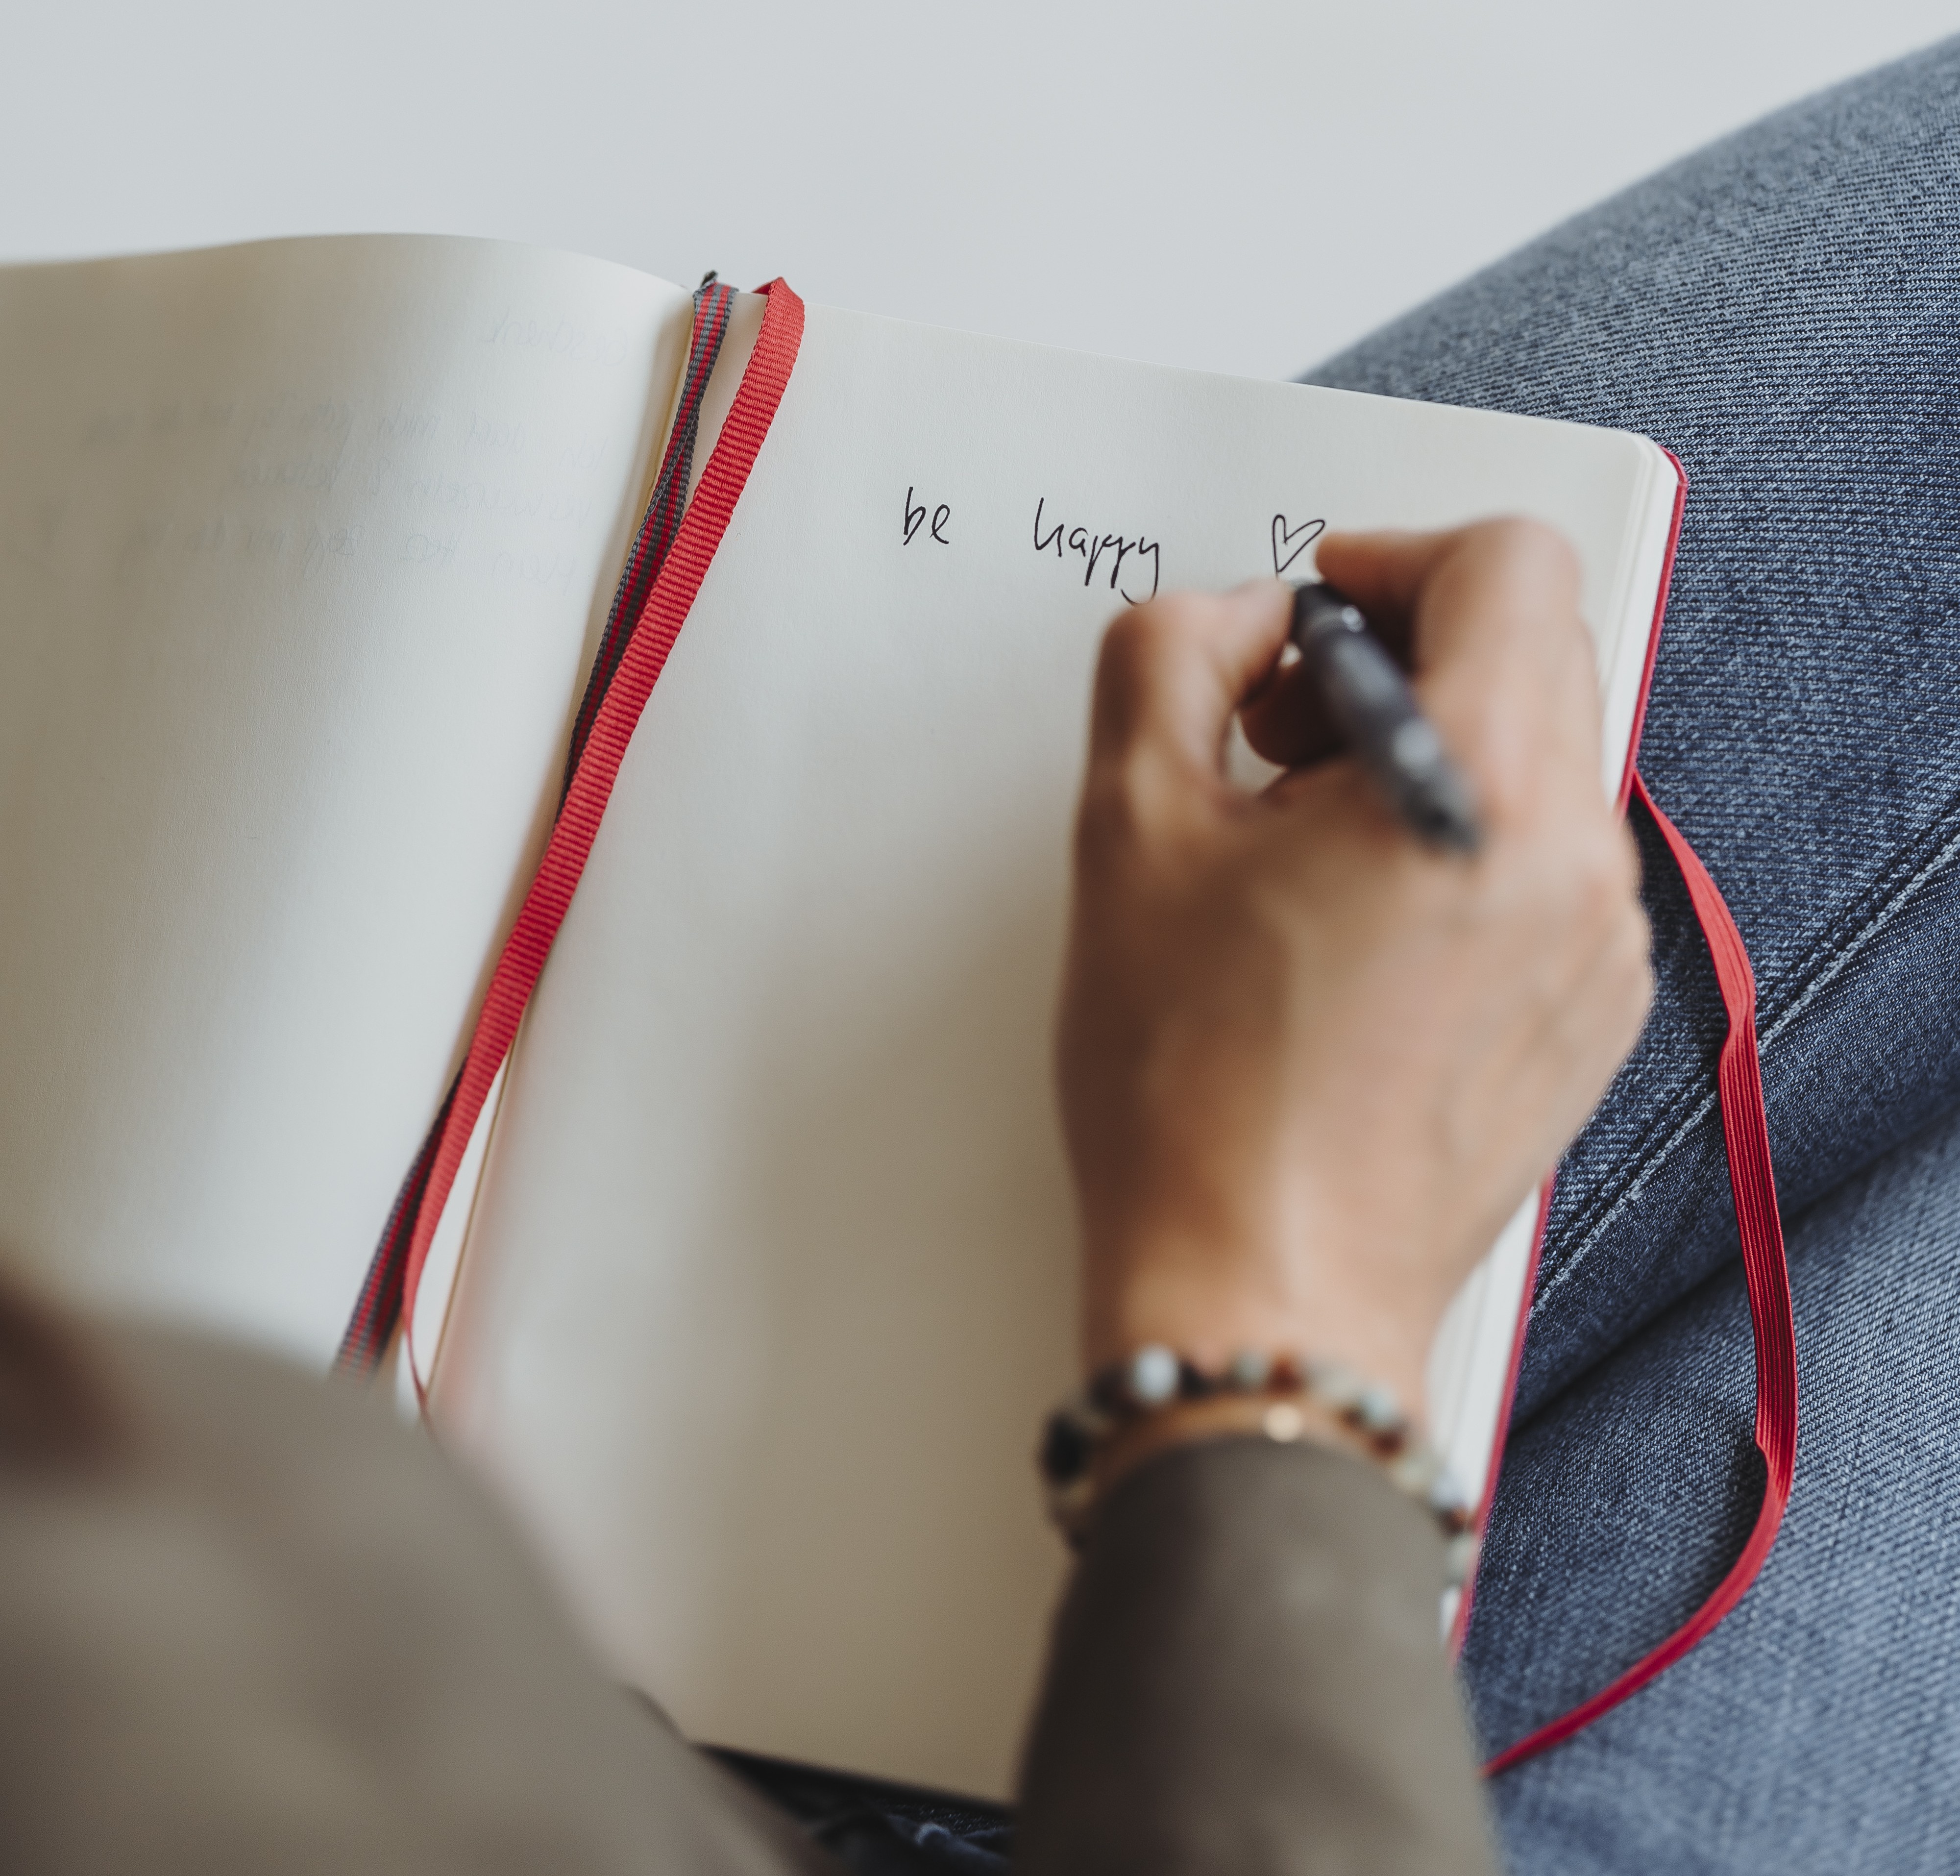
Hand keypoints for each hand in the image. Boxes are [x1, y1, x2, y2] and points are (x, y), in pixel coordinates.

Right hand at [1054, 521, 1651, 1419]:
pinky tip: (1347, 931)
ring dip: (1420, 759)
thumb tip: (1233, 618)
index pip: (1505, 565)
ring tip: (1296, 855)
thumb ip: (1166, 657)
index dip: (1390, 559)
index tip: (1310, 617)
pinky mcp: (1583, 1019)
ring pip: (1533, 765)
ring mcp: (1597, 952)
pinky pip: (1541, 868)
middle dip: (1393, 659)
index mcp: (1482, 790)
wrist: (1258, 1294)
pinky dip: (1455, 849)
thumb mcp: (1126, 831)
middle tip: (1272, 738)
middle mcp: (1574, 864)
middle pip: (1527, 656)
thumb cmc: (1194, 1096)